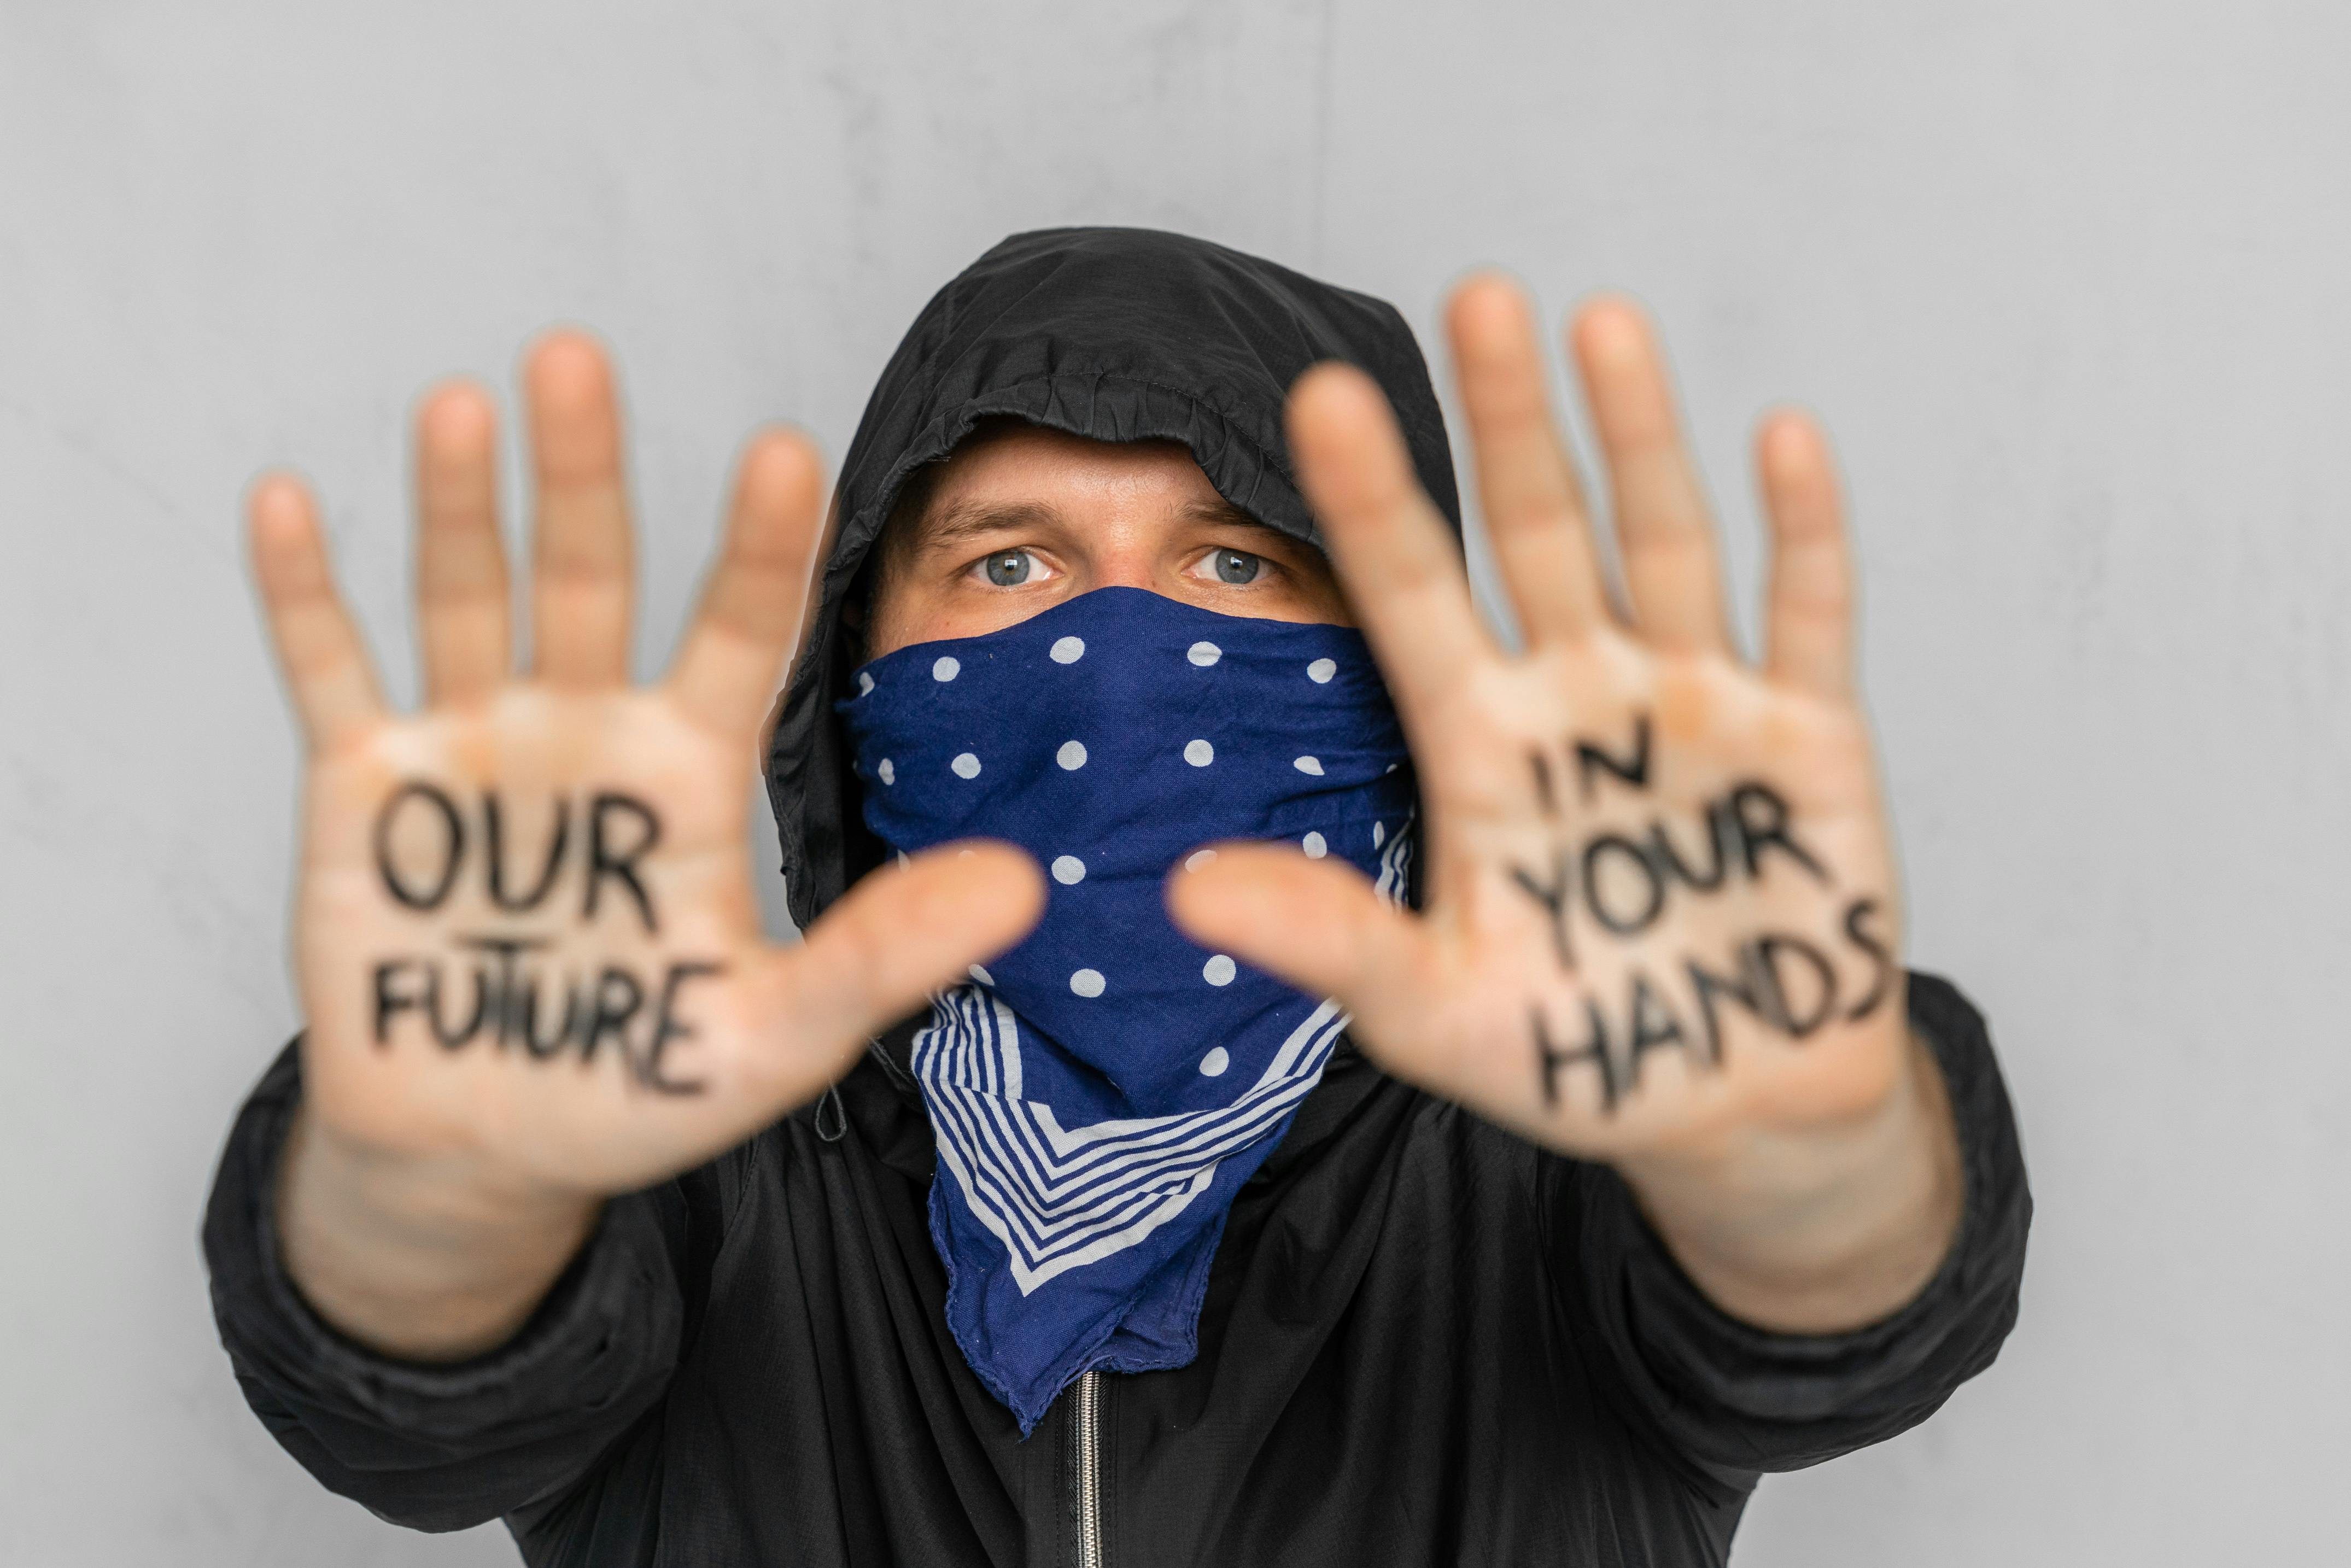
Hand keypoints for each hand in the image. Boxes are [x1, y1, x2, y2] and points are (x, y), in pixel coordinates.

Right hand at [252, 334, 1040, 1352]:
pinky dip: (305, 596)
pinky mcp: (368, 792)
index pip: (738, 636)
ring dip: (456, 505)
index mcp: (689, 774)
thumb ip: (886, 955)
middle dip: (581, 476)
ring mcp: (474, 751)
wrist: (491, 1148)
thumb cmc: (641, 1087)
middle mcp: (586, 734)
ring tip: (461, 403)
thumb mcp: (778, 1035)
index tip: (785, 452)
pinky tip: (289, 498)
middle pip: (588, 580)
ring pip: (466, 600)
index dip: (759, 550)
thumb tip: (1025, 886)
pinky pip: (332, 676)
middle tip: (577, 356)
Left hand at [1171, 280, 1956, 1327]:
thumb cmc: (1572, 1053)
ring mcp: (1696, 705)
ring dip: (1637, 437)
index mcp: (1482, 745)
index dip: (1371, 500)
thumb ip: (1326, 937)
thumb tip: (1182, 889)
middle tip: (1471, 296)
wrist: (1730, 1103)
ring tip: (1597, 320)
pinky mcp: (1807, 738)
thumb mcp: (1430, 1008)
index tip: (1316, 396)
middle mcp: (1581, 697)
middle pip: (1537, 534)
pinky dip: (1803, 534)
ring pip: (1662, 542)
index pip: (1410, 598)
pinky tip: (1783, 433)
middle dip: (1507, 422)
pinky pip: (1806, 618)